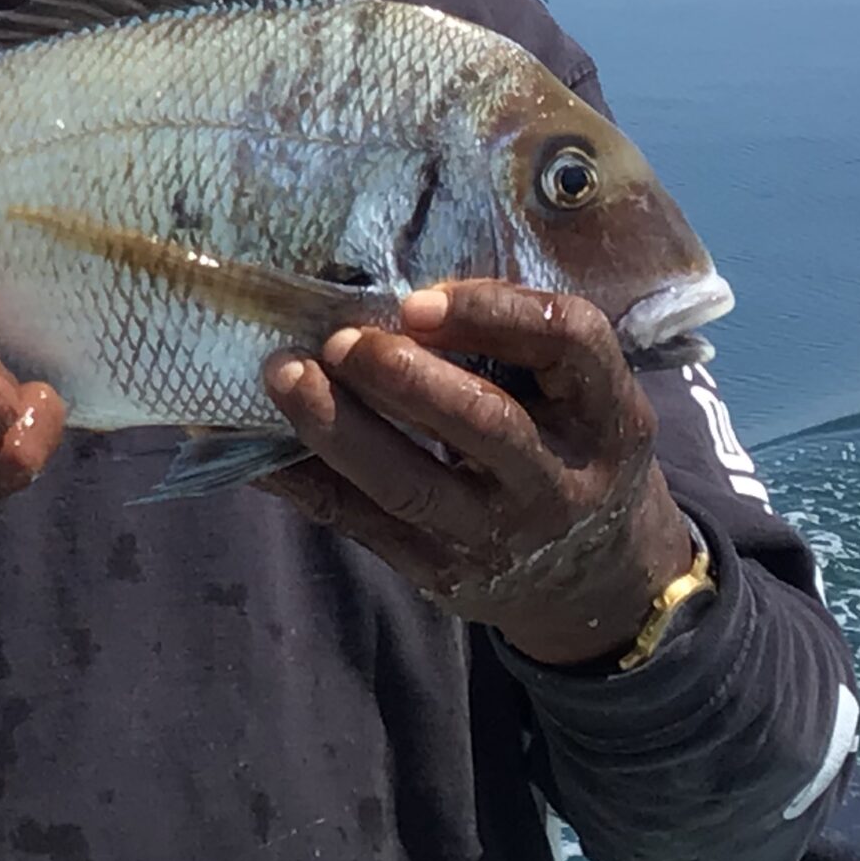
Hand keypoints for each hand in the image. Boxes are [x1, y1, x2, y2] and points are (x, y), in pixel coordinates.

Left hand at [259, 279, 696, 666]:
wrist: (597, 578)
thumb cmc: (568, 444)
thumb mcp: (581, 395)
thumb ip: (519, 342)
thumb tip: (394, 282)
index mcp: (608, 413)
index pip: (569, 342)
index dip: (495, 312)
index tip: (419, 298)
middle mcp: (561, 478)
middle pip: (486, 424)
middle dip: (405, 377)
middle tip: (340, 338)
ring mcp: (500, 535)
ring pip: (411, 484)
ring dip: (338, 427)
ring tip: (283, 375)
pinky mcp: (443, 574)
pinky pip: (361, 523)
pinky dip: (302, 479)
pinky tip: (251, 443)